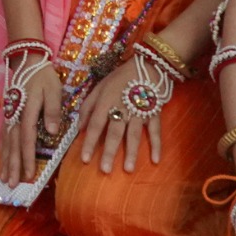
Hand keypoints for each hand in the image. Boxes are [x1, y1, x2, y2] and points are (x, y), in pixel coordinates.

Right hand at [0, 58, 67, 186]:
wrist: (26, 60)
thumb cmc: (43, 76)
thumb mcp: (53, 89)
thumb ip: (53, 110)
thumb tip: (52, 132)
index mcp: (27, 111)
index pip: (27, 138)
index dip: (27, 158)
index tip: (29, 175)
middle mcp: (14, 116)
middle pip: (13, 145)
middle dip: (13, 166)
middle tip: (11, 185)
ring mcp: (8, 116)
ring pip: (5, 142)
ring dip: (5, 162)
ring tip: (5, 179)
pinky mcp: (6, 115)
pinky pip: (2, 136)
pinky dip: (1, 151)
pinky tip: (1, 162)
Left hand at [77, 54, 169, 173]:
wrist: (147, 65)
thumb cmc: (119, 78)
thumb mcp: (99, 87)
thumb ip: (88, 107)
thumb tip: (79, 128)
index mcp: (106, 102)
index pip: (95, 125)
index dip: (90, 142)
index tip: (84, 159)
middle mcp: (121, 109)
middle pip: (114, 133)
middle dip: (109, 152)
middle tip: (105, 170)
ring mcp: (139, 112)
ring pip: (134, 134)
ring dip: (131, 152)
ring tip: (128, 170)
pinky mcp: (154, 113)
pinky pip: (155, 131)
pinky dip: (157, 145)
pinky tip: (155, 160)